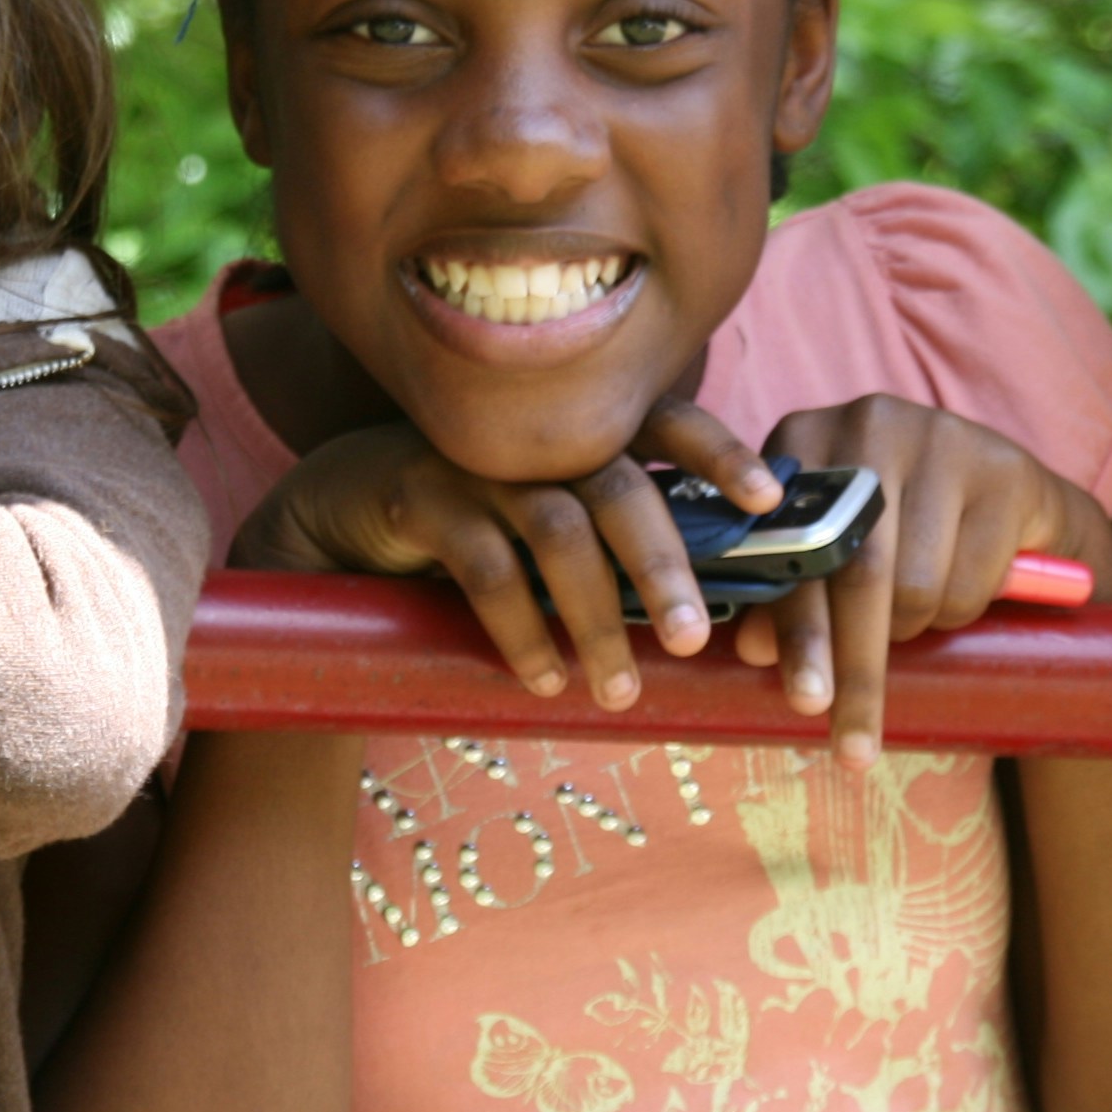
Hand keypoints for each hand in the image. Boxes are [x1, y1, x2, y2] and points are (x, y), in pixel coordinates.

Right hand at [230, 403, 784, 713]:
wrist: (341, 507)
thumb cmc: (474, 520)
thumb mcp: (548, 517)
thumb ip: (612, 539)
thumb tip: (710, 610)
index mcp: (582, 431)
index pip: (665, 422)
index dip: (719, 454)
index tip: (770, 499)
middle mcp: (537, 435)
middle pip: (620, 488)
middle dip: (664, 567)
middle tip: (697, 639)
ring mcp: (478, 461)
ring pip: (558, 531)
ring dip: (596, 616)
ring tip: (620, 689)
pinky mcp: (421, 496)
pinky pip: (485, 566)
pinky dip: (522, 629)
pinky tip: (545, 678)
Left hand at [737, 394, 1111, 766]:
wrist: (1010, 494)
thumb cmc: (902, 528)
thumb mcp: (838, 549)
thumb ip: (792, 587)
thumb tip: (754, 651)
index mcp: (804, 438)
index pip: (794, 551)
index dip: (796, 631)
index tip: (803, 703)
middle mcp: (866, 424)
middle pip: (857, 573)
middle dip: (855, 668)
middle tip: (854, 746)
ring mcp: (938, 438)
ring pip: (915, 586)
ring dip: (913, 633)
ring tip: (917, 623)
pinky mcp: (1000, 467)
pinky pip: (969, 581)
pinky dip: (961, 612)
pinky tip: (961, 592)